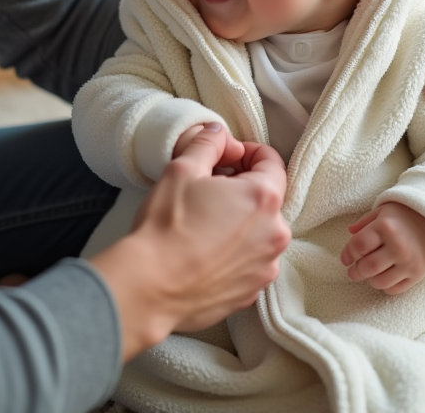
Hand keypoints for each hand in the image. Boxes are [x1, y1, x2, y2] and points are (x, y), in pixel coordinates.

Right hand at [87, 123, 290, 359]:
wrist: (149, 288)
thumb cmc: (165, 227)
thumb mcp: (182, 170)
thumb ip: (207, 144)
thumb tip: (219, 133)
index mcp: (264, 198)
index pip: (271, 162)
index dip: (248, 153)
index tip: (227, 157)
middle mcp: (275, 233)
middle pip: (267, 199)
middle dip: (242, 189)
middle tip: (208, 190)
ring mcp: (266, 266)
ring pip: (259, 232)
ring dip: (240, 223)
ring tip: (204, 224)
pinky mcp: (252, 292)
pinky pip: (250, 262)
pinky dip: (234, 253)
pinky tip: (204, 253)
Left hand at [340, 202, 424, 294]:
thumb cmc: (404, 217)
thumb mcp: (382, 212)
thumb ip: (364, 222)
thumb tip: (349, 232)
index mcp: (386, 227)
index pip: (358, 246)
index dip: (347, 254)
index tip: (346, 259)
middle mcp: (398, 246)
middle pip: (367, 267)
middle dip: (355, 271)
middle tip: (353, 270)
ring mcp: (409, 262)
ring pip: (379, 282)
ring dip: (369, 280)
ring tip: (367, 274)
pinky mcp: (417, 275)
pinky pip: (394, 289)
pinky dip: (384, 286)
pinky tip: (383, 276)